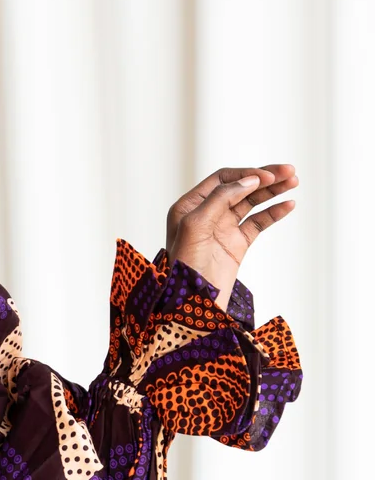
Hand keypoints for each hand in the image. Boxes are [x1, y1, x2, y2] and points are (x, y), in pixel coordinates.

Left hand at [165, 164, 297, 310]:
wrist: (192, 308)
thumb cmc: (185, 268)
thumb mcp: (196, 226)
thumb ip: (220, 199)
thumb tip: (249, 180)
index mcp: (189, 206)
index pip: (222, 180)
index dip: (246, 174)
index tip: (267, 176)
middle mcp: (206, 214)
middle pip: (240, 187)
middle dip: (265, 178)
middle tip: (290, 171)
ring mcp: (222, 229)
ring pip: (252, 203)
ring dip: (273, 191)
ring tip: (294, 181)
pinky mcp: (236, 244)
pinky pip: (258, 223)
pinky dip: (274, 212)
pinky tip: (289, 204)